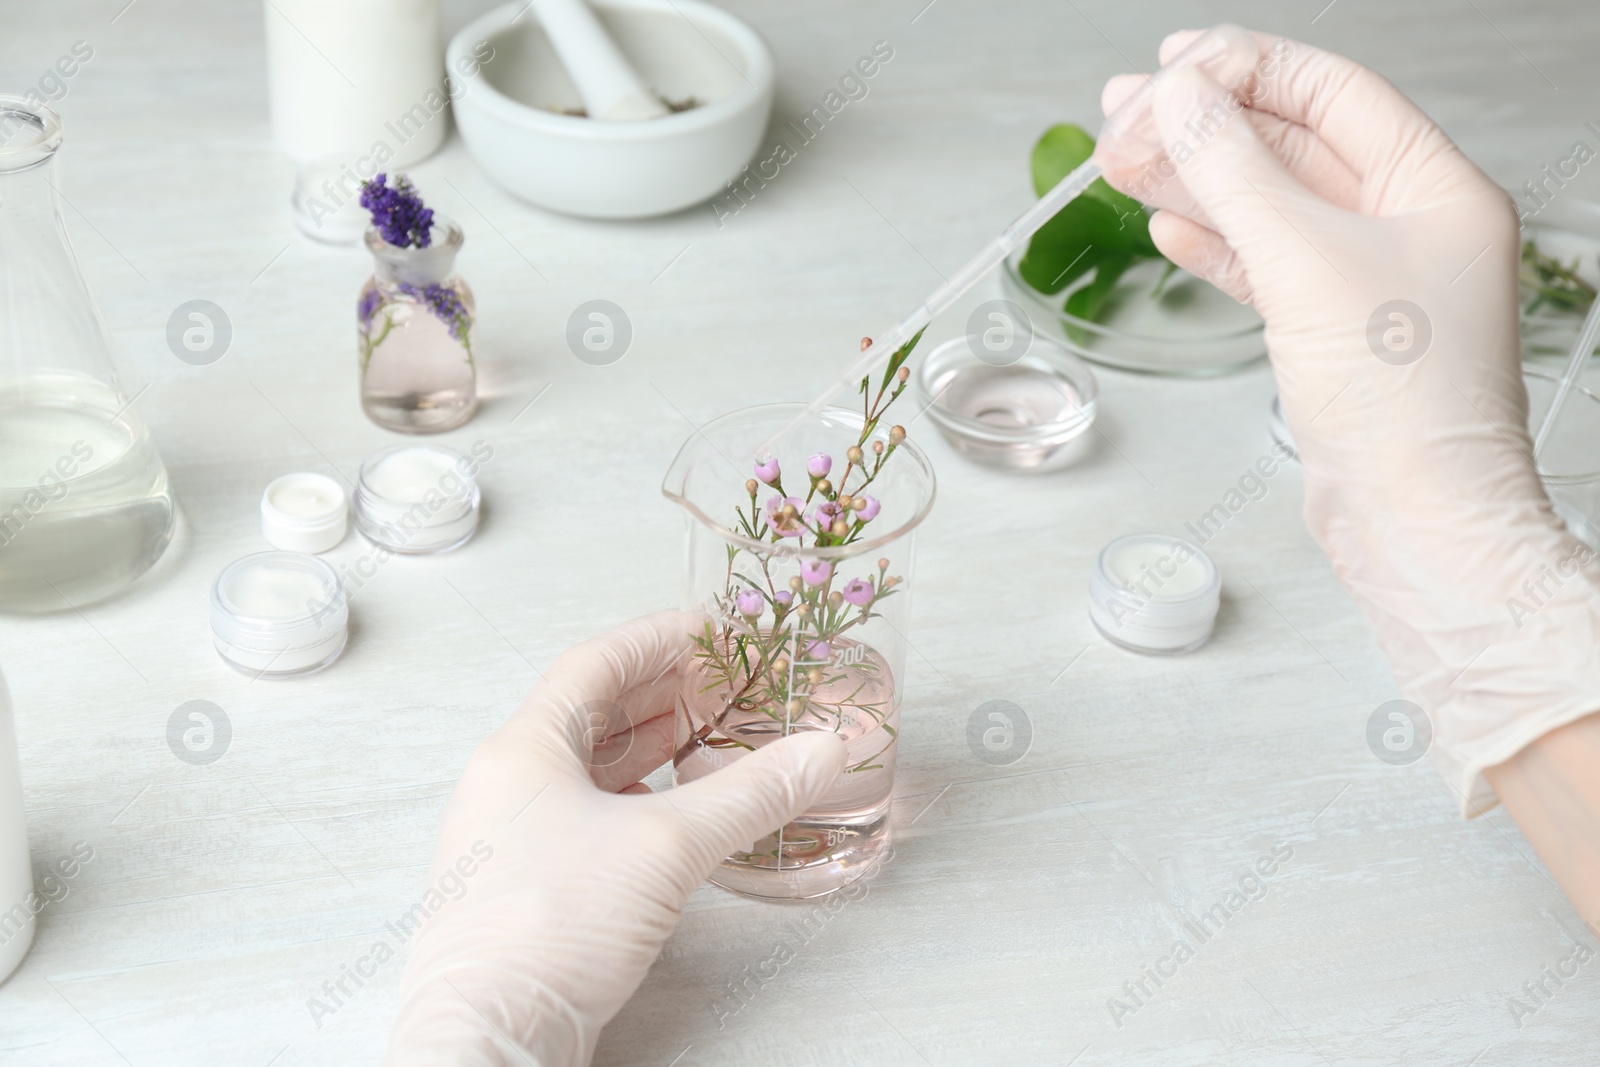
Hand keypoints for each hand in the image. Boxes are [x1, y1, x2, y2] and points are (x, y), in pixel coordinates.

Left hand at [382, 611, 846, 1065]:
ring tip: (712, 737)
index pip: (594, 663)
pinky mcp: (526, 886)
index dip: (658, 639)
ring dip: (652, 748)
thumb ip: (749, 794)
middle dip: (665, 694)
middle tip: (726, 683)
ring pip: (590, 768)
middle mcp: (508, 782)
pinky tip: (676, 813)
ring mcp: (511, 836)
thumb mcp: (666, 847)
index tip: (711, 628)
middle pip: (593, 713)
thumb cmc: (548, 930)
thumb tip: (820, 751)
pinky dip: (637, 801)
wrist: (492, 1037)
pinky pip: (587, 817)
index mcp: (522, 748)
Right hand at [1099, 31, 1599, 812]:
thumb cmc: (1401, 403)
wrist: (1415, 523)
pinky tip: (1170, 227)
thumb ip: (1238, 175)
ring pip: (1270, 206)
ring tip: (1122, 161)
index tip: (1173, 62)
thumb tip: (1181, 99)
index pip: (1333, 93)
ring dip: (1196, 182)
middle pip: (1293, 145)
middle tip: (1123, 113)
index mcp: (1436, 187)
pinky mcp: (1332, 333)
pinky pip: (1266, 265)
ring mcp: (1369, 281)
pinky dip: (1216, 243)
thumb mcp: (1309, 264)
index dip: (1248, 67)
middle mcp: (1408, 225)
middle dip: (1206, 125)